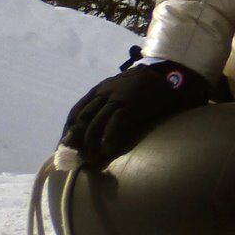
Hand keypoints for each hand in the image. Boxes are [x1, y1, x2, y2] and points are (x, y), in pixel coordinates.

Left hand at [60, 55, 209, 169]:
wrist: (169, 75)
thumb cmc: (145, 87)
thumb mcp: (121, 90)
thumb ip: (108, 103)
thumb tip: (95, 127)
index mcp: (99, 89)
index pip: (76, 113)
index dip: (68, 132)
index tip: (65, 148)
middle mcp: (104, 92)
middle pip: (82, 121)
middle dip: (75, 142)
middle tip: (76, 158)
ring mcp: (117, 97)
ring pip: (95, 124)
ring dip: (91, 145)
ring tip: (93, 159)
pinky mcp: (131, 104)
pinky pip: (114, 124)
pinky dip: (108, 138)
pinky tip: (107, 150)